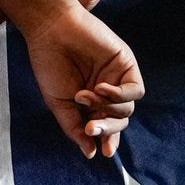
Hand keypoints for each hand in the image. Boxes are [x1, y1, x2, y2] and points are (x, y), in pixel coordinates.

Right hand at [20, 5, 145, 158]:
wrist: (50, 30)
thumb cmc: (49, 63)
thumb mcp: (58, 102)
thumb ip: (73, 127)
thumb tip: (90, 153)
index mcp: (90, 102)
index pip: (106, 126)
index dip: (108, 139)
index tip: (103, 152)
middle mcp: (106, 91)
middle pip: (119, 120)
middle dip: (107, 129)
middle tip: (89, 129)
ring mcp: (117, 78)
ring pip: (127, 109)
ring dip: (106, 109)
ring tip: (83, 96)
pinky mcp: (126, 64)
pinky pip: (135, 90)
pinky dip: (120, 95)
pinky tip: (100, 89)